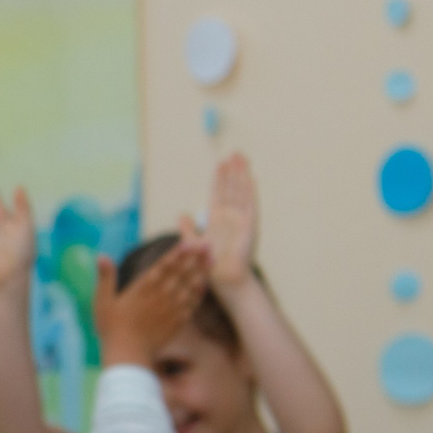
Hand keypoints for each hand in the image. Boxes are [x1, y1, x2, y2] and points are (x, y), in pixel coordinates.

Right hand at [94, 239, 209, 367]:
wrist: (129, 355)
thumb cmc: (112, 329)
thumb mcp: (102, 301)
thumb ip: (105, 277)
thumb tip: (101, 255)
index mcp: (143, 287)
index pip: (163, 265)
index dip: (177, 253)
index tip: (188, 241)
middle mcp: (160, 295)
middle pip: (181, 272)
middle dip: (195, 257)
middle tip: (208, 244)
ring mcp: (171, 308)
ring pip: (190, 285)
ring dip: (201, 271)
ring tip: (212, 259)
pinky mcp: (178, 321)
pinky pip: (192, 303)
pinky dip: (199, 292)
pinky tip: (205, 284)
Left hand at [201, 152, 258, 291]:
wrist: (224, 279)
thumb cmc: (208, 265)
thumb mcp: (193, 242)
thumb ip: (187, 227)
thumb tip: (181, 214)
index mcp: (217, 219)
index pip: (219, 193)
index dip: (219, 178)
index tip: (220, 164)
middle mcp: (230, 216)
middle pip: (231, 188)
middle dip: (232, 171)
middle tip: (234, 153)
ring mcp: (240, 219)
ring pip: (240, 191)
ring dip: (240, 175)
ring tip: (241, 158)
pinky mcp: (249, 225)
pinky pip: (250, 204)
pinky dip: (250, 191)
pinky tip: (250, 177)